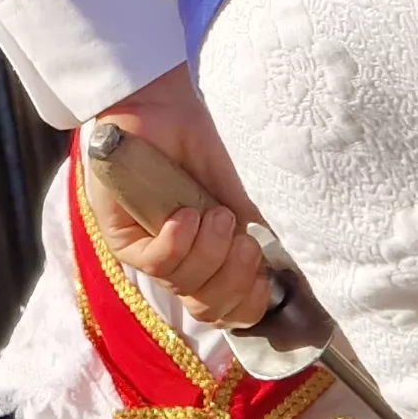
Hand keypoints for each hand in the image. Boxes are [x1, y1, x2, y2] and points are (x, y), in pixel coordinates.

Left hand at [89, 67, 276, 330]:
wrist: (169, 107)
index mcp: (214, 258)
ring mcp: (151, 251)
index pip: (229, 311)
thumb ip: (263, 233)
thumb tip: (295, 273)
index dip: (249, 304)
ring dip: (207, 251)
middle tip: (242, 239)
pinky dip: (176, 243)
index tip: (265, 278)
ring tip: (212, 213)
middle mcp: (183, 261)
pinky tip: (184, 215)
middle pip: (208, 308)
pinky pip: (153, 263)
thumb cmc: (207, 146)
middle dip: (233, 277)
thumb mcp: (244, 195)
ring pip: (182, 286)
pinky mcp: (122, 237)